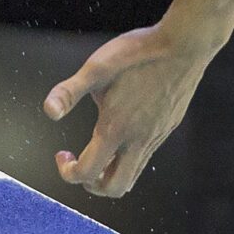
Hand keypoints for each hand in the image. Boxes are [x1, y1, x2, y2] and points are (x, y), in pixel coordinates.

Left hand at [44, 23, 216, 196]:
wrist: (183, 45)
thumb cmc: (139, 54)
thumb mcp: (96, 68)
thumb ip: (69, 91)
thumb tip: (49, 111)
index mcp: (115, 129)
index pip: (87, 172)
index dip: (68, 172)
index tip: (62, 154)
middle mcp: (138, 140)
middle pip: (115, 187)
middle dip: (92, 184)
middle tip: (81, 163)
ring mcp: (156, 136)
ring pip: (133, 174)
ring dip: (110, 173)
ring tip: (99, 151)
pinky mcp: (167, 127)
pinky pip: (146, 156)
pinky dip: (128, 158)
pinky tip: (122, 131)